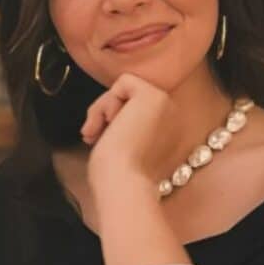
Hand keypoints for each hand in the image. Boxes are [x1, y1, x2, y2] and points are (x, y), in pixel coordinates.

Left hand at [81, 73, 177, 193]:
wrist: (122, 182)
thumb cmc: (116, 173)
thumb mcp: (123, 145)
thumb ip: (124, 125)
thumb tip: (106, 112)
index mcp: (168, 129)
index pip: (133, 109)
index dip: (113, 121)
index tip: (99, 140)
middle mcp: (172, 114)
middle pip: (129, 97)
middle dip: (105, 113)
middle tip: (92, 136)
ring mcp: (166, 102)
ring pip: (124, 90)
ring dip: (102, 110)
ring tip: (95, 134)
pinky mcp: (154, 94)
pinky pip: (123, 82)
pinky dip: (107, 102)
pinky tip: (109, 124)